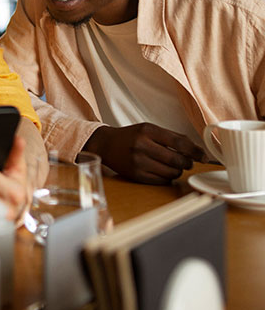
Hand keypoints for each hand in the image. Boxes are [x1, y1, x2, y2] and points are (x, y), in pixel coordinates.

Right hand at [84, 123, 206, 183]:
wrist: (106, 145)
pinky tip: (161, 170)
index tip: (204, 156)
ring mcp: (138, 162)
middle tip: (187, 162)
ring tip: (171, 165)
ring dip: (177, 170)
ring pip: (171, 172)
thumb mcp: (149, 129)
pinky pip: (161, 180)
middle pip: (177, 160)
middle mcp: (142, 146)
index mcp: (147, 131)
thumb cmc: (131, 136)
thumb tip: (196, 150)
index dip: (195, 151)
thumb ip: (171, 137)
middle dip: (187, 163)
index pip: (179, 143)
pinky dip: (166, 177)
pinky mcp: (136, 175)